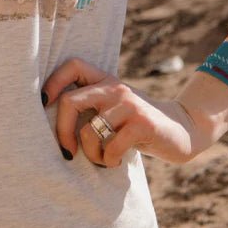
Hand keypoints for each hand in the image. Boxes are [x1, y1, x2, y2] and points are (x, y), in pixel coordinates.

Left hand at [42, 56, 203, 166]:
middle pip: (70, 102)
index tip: (44, 105)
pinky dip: (108, 160)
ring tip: (102, 160)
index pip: (73, 65)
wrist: (183, 130)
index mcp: (106, 81)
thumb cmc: (138, 125)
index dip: (53, 82)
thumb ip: (92, 107)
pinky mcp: (142, 123)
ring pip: (89, 131)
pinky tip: (116, 162)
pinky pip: (110, 147)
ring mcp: (129, 105)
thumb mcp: (115, 109)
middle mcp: (115, 89)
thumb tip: (49, 124)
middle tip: (67, 152)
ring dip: (91, 154)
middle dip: (62, 131)